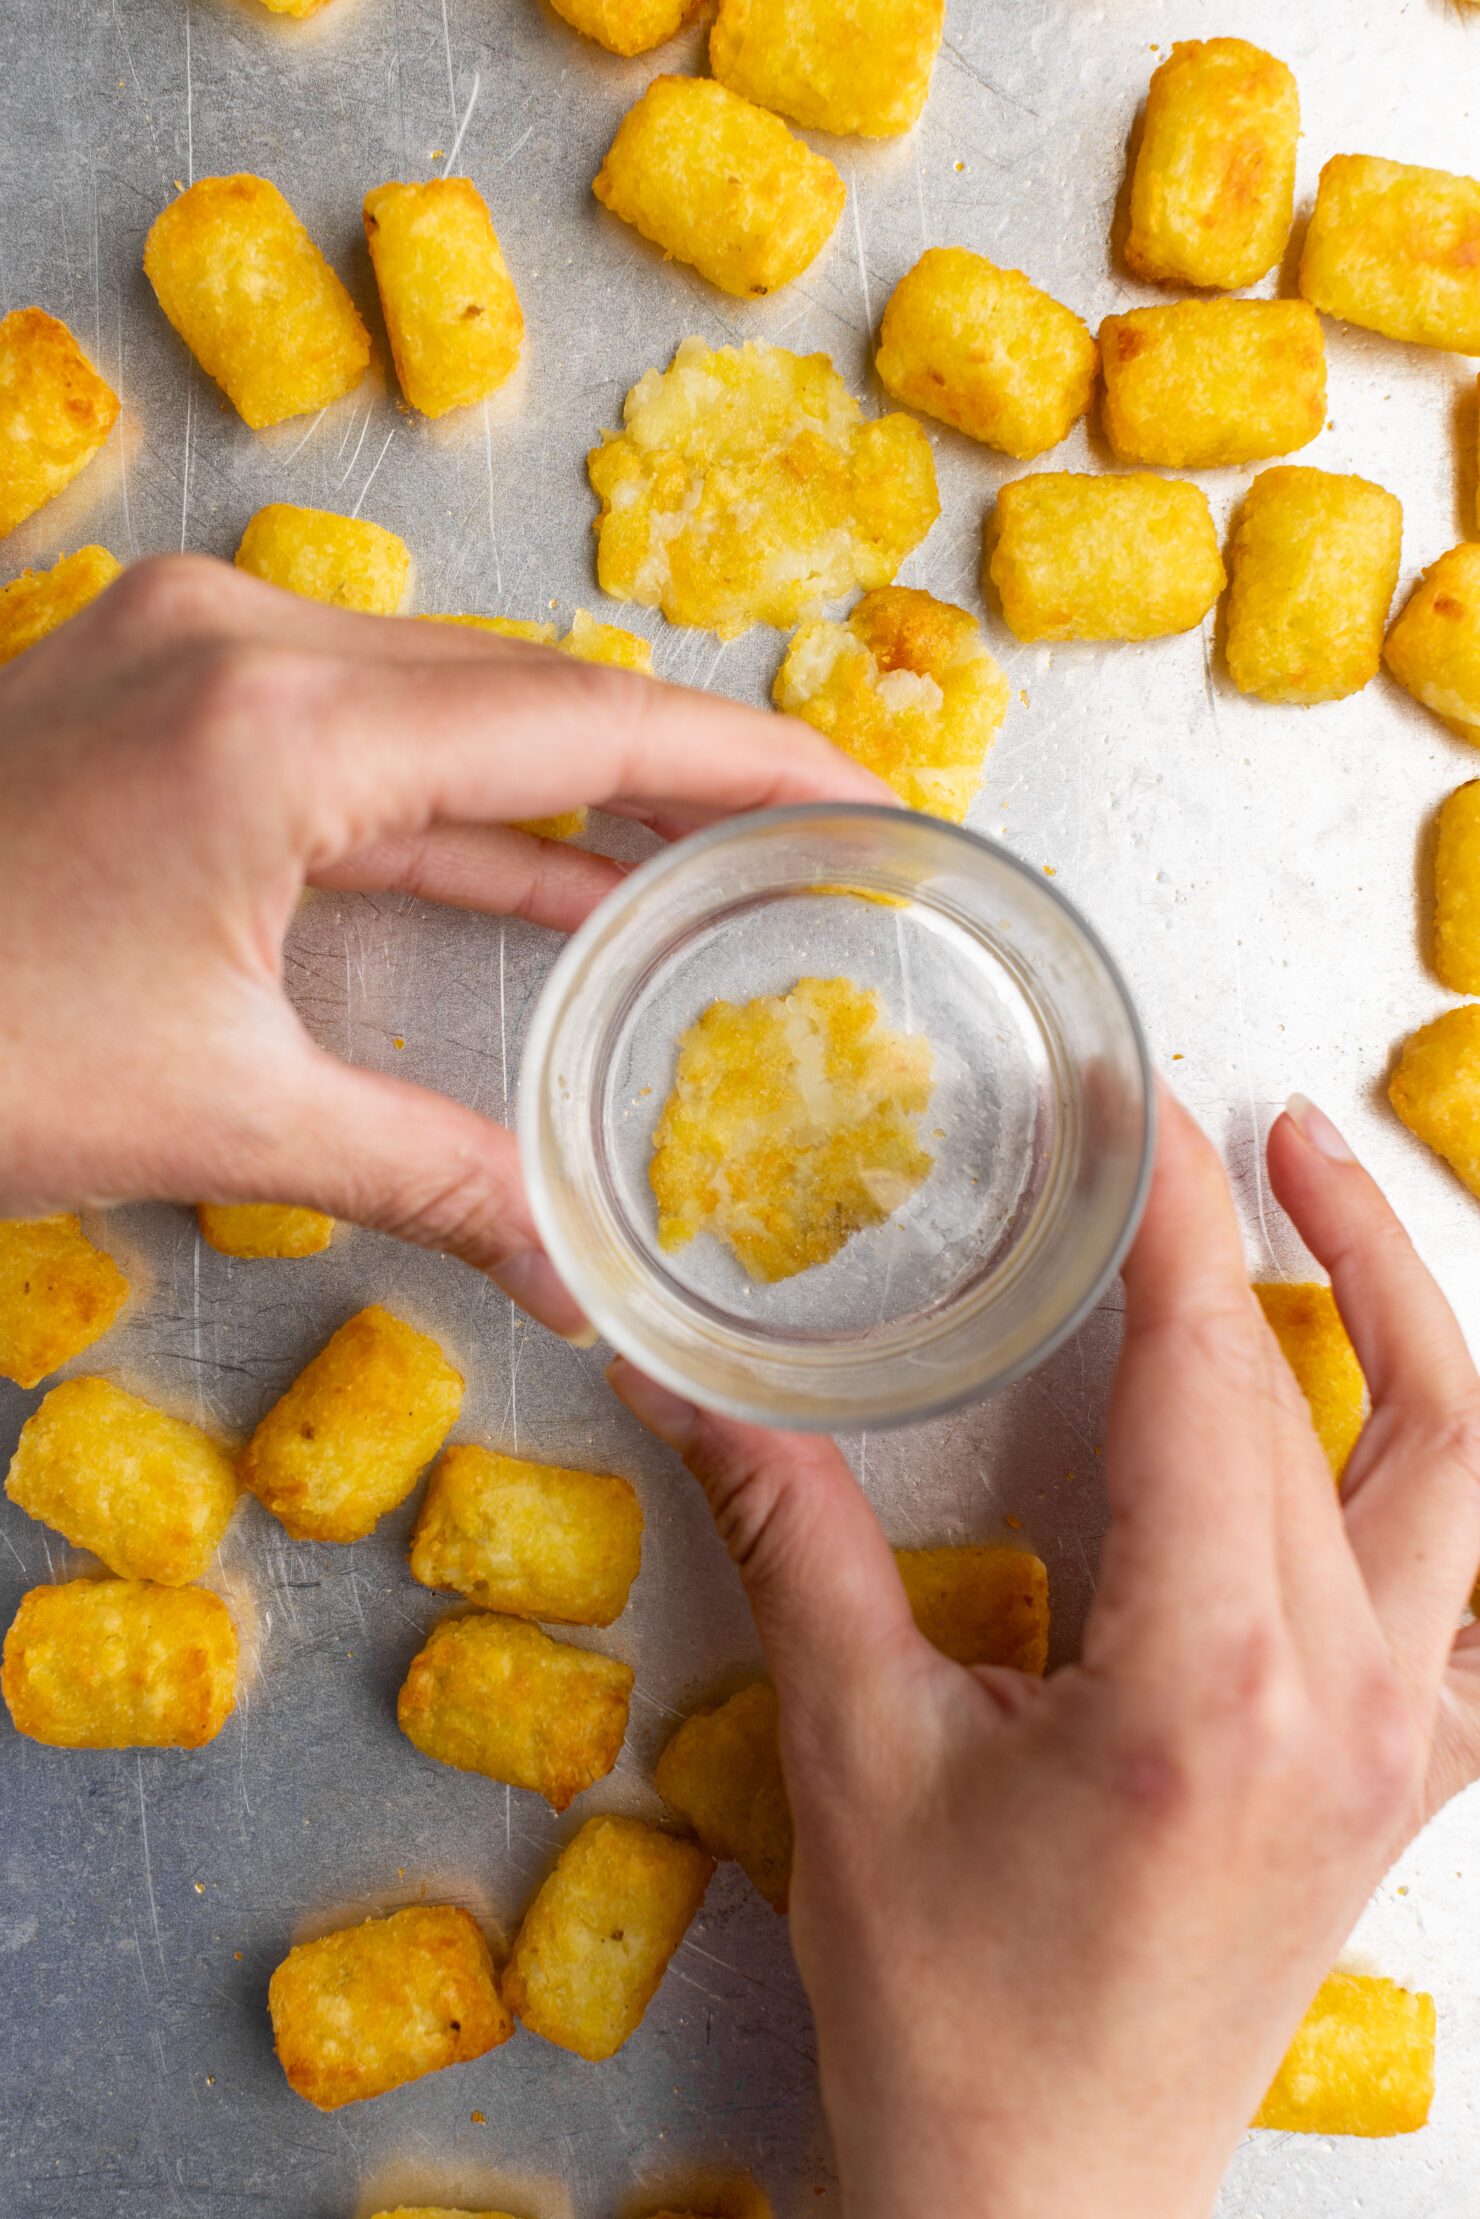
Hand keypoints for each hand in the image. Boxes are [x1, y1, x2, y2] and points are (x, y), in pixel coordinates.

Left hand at [0, 556, 890, 1332]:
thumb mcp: (219, 1117)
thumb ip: (435, 1173)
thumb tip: (585, 1284)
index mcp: (278, 723)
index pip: (582, 717)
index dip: (748, 752)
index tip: (869, 791)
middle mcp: (239, 636)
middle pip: (523, 689)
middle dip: (676, 766)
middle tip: (813, 835)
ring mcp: (181, 644)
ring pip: (437, 705)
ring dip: (566, 792)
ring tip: (710, 864)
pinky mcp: (144, 685)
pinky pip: (348, 736)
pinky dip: (451, 811)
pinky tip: (546, 881)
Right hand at [610, 1088, 1479, 2217]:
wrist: (1048, 2198)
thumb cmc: (949, 2008)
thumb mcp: (854, 1754)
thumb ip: (789, 1540)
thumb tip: (684, 1387)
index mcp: (1206, 1678)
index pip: (1208, 1379)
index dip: (1175, 1224)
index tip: (1139, 1116)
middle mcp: (1344, 1698)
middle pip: (1377, 1403)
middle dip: (1321, 1238)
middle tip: (1262, 1129)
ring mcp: (1398, 1744)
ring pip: (1469, 1483)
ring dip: (1419, 1333)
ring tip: (1346, 1223)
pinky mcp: (1402, 1779)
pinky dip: (1454, 1481)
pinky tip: (1400, 1430)